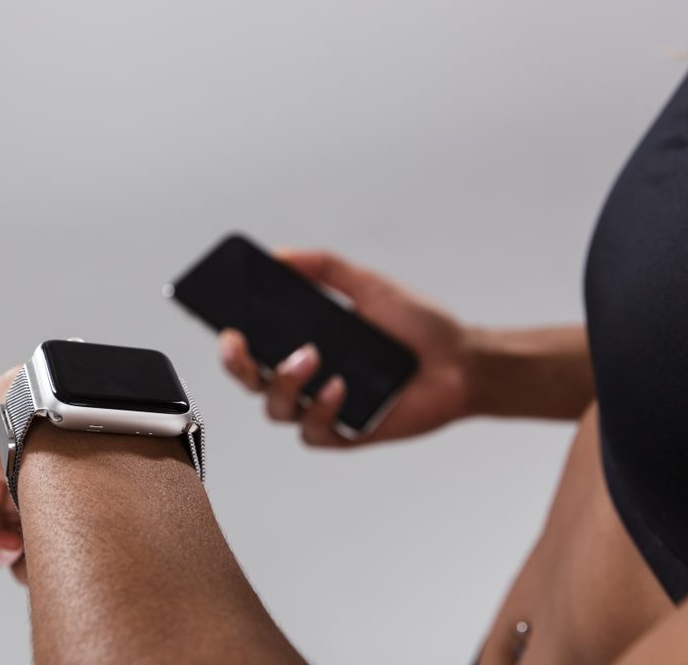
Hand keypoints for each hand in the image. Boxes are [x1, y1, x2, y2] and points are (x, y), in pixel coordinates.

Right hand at [220, 250, 474, 446]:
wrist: (462, 361)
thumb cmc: (416, 326)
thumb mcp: (367, 285)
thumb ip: (323, 267)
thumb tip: (278, 254)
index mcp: (304, 343)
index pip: (254, 347)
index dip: (231, 341)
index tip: (224, 324)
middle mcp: (308, 379)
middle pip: (252, 382)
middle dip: (237, 365)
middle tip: (240, 343)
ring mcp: (325, 408)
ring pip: (277, 409)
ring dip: (284, 382)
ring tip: (312, 356)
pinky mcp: (347, 433)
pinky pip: (315, 432)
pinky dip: (321, 409)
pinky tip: (340, 388)